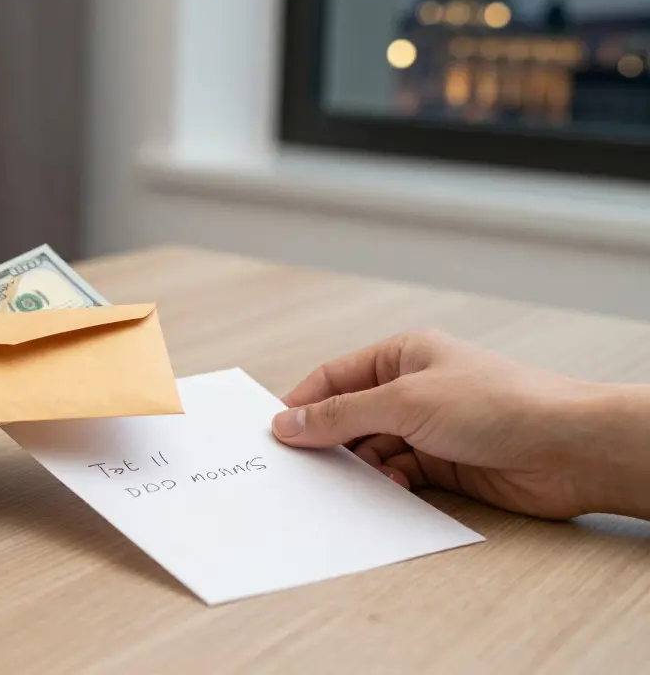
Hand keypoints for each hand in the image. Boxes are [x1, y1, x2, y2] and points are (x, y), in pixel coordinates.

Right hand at [271, 329, 604, 518]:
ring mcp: (429, 427)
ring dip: (359, 467)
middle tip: (300, 467)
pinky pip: (397, 475)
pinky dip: (386, 484)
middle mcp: (413, 388)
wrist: (568, 448)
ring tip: (347, 483)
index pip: (334, 378)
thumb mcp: (405, 402)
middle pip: (349, 416)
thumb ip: (341, 414)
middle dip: (327, 441)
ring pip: (372, 449)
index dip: (302, 405)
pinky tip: (387, 489)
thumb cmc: (500, 404)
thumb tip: (288, 423)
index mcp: (402, 354)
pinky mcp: (444, 463)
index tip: (275, 434)